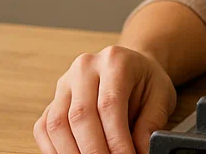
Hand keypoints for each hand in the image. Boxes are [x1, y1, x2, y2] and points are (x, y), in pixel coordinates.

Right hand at [34, 45, 176, 153]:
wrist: (132, 67)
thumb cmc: (146, 82)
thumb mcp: (161, 96)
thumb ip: (151, 123)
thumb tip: (141, 150)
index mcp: (115, 61)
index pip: (109, 104)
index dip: (116, 139)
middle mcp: (84, 68)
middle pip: (80, 116)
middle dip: (94, 150)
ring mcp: (64, 83)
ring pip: (57, 124)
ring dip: (72, 153)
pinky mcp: (52, 100)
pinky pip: (44, 129)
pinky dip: (56, 150)